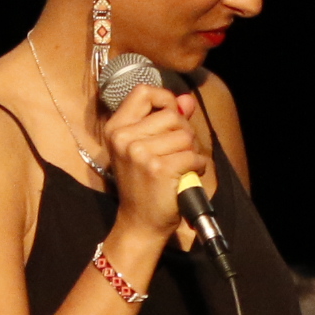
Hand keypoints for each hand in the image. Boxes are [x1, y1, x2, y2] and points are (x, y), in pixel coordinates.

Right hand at [99, 82, 205, 256]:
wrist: (139, 222)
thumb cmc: (144, 184)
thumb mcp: (146, 148)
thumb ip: (166, 120)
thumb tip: (187, 100)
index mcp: (116, 129)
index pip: (143, 92)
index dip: (164, 98)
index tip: (172, 113)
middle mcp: (124, 138)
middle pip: (171, 115)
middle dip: (184, 131)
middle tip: (179, 151)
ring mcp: (140, 153)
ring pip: (185, 135)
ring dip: (192, 151)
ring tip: (183, 165)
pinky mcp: (159, 168)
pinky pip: (192, 155)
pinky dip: (198, 165)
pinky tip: (188, 174)